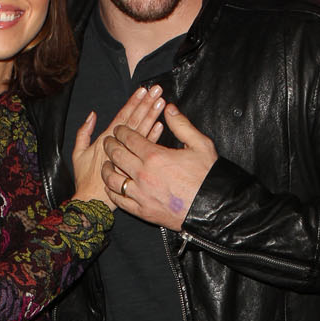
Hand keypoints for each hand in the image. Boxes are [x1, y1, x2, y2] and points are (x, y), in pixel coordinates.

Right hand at [71, 85, 164, 205]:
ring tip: (161, 103)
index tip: (142, 90)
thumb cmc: (84, 179)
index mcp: (105, 140)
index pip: (122, 117)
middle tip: (157, 90)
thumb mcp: (78, 154)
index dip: (133, 103)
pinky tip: (161, 126)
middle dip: (146, 104)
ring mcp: (128, 157)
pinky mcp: (134, 168)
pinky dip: (153, 138)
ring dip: (152, 117)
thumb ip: (83, 133)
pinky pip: (145, 152)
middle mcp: (118, 146)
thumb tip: (91, 115)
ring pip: (142, 133)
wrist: (91, 202)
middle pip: (135, 121)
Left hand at [101, 104, 217, 230]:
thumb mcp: (200, 145)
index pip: (129, 139)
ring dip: (106, 169)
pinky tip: (112, 186)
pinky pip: (119, 200)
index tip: (118, 129)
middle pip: (116, 156)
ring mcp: (141, 194)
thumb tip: (169, 109)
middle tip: (108, 142)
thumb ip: (182, 125)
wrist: (213, 208)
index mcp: (155, 156)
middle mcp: (143, 175)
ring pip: (112, 179)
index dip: (121, 131)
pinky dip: (112, 192)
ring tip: (106, 164)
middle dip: (109, 145)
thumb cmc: (208, 176)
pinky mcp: (142, 211)